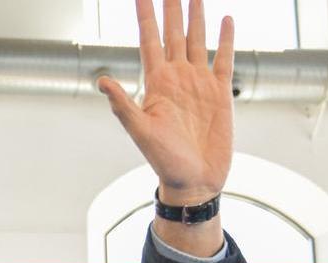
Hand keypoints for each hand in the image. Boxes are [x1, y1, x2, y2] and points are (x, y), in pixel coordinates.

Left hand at [98, 0, 234, 204]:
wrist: (194, 180)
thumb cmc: (164, 161)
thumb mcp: (141, 132)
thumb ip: (123, 106)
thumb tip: (101, 81)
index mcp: (156, 83)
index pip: (149, 39)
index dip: (145, 15)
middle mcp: (177, 77)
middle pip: (172, 32)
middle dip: (171, 7)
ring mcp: (199, 82)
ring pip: (196, 39)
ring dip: (196, 16)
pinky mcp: (219, 92)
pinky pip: (223, 58)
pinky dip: (225, 39)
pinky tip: (225, 20)